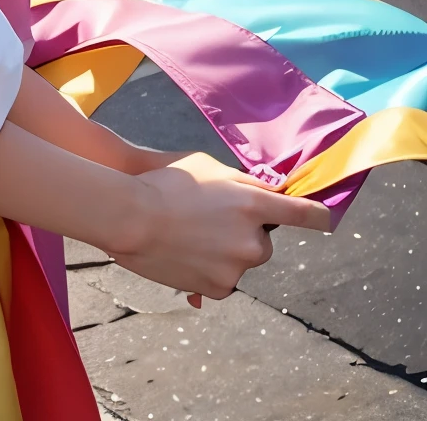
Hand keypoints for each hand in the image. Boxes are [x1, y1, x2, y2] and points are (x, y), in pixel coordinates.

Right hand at [109, 153, 329, 302]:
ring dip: (226, 251)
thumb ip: (242, 182)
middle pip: (264, 240)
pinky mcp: (220, 288)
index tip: (325, 218)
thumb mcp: (206, 167)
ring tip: (188, 235)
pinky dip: (210, 269)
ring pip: (243, 260)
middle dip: (246, 233)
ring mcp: (238, 268)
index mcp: (253, 204)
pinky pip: (224, 279)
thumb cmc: (164, 182)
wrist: (129, 217)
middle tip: (211, 221)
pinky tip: (183, 252)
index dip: (319, 215)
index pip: (305, 214)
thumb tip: (267, 192)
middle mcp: (253, 240)